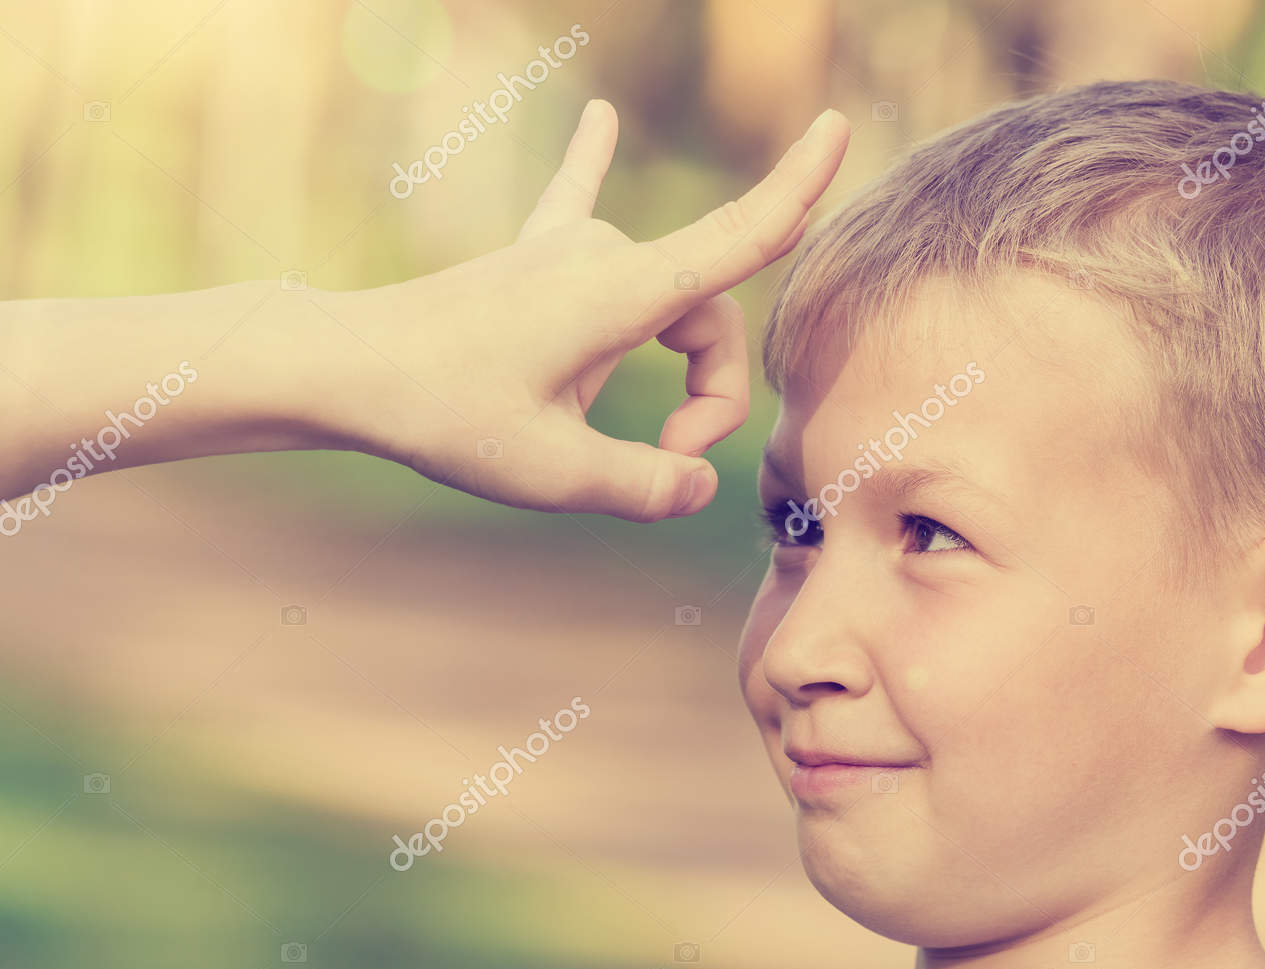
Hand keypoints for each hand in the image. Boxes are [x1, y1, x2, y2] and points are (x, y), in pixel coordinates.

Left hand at [333, 100, 849, 521]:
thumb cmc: (445, 416)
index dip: (797, 191)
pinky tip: (598, 112)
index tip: (840, 129)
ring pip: (667, 306)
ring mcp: (566, 248)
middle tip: (662, 462)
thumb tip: (701, 484)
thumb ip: (646, 484)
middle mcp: (604, 254)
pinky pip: (577, 202)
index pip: (736, 240)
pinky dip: (595, 164)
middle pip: (711, 325)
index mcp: (620, 294)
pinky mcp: (533, 261)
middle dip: (710, 400)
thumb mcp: (554, 475)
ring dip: (668, 371)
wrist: (347, 369)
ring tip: (600, 430)